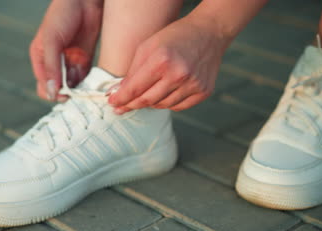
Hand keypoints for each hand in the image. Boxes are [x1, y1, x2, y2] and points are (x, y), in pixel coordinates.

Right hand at [30, 0, 102, 101]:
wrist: (85, 1)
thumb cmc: (62, 15)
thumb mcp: (52, 41)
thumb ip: (52, 66)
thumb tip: (52, 91)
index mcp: (41, 59)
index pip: (44, 86)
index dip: (53, 93)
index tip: (64, 94)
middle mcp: (54, 64)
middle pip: (58, 89)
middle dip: (66, 93)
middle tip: (76, 92)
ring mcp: (70, 63)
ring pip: (73, 86)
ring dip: (78, 88)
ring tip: (85, 84)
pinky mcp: (84, 61)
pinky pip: (85, 79)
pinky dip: (88, 83)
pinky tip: (92, 81)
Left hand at [108, 14, 230, 112]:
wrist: (209, 33)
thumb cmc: (174, 37)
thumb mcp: (148, 47)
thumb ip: (132, 72)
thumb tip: (119, 93)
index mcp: (161, 60)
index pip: (135, 88)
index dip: (121, 98)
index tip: (112, 103)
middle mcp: (179, 74)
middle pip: (147, 101)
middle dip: (131, 104)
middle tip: (121, 107)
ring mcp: (193, 84)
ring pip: (162, 106)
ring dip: (150, 102)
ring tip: (146, 93)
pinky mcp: (203, 91)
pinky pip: (178, 107)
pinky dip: (168, 103)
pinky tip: (165, 93)